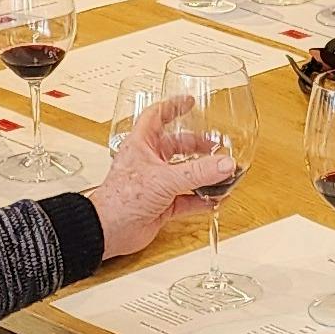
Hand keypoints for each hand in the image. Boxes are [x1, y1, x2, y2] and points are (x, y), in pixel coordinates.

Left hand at [87, 91, 234, 257]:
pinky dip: (203, 200)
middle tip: (218, 148)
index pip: (156, 116)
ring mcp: (156, 184)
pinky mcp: (162, 204)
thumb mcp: (164, 179)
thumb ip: (198, 172)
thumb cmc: (121, 199)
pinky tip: (216, 200)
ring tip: (223, 174)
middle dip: (199, 146)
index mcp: (142, 145)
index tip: (190, 103)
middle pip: (178, 146)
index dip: (173, 107)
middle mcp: (149, 162)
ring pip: (186, 174)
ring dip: (204, 175)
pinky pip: (188, 199)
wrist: (109, 231)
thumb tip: (224, 164)